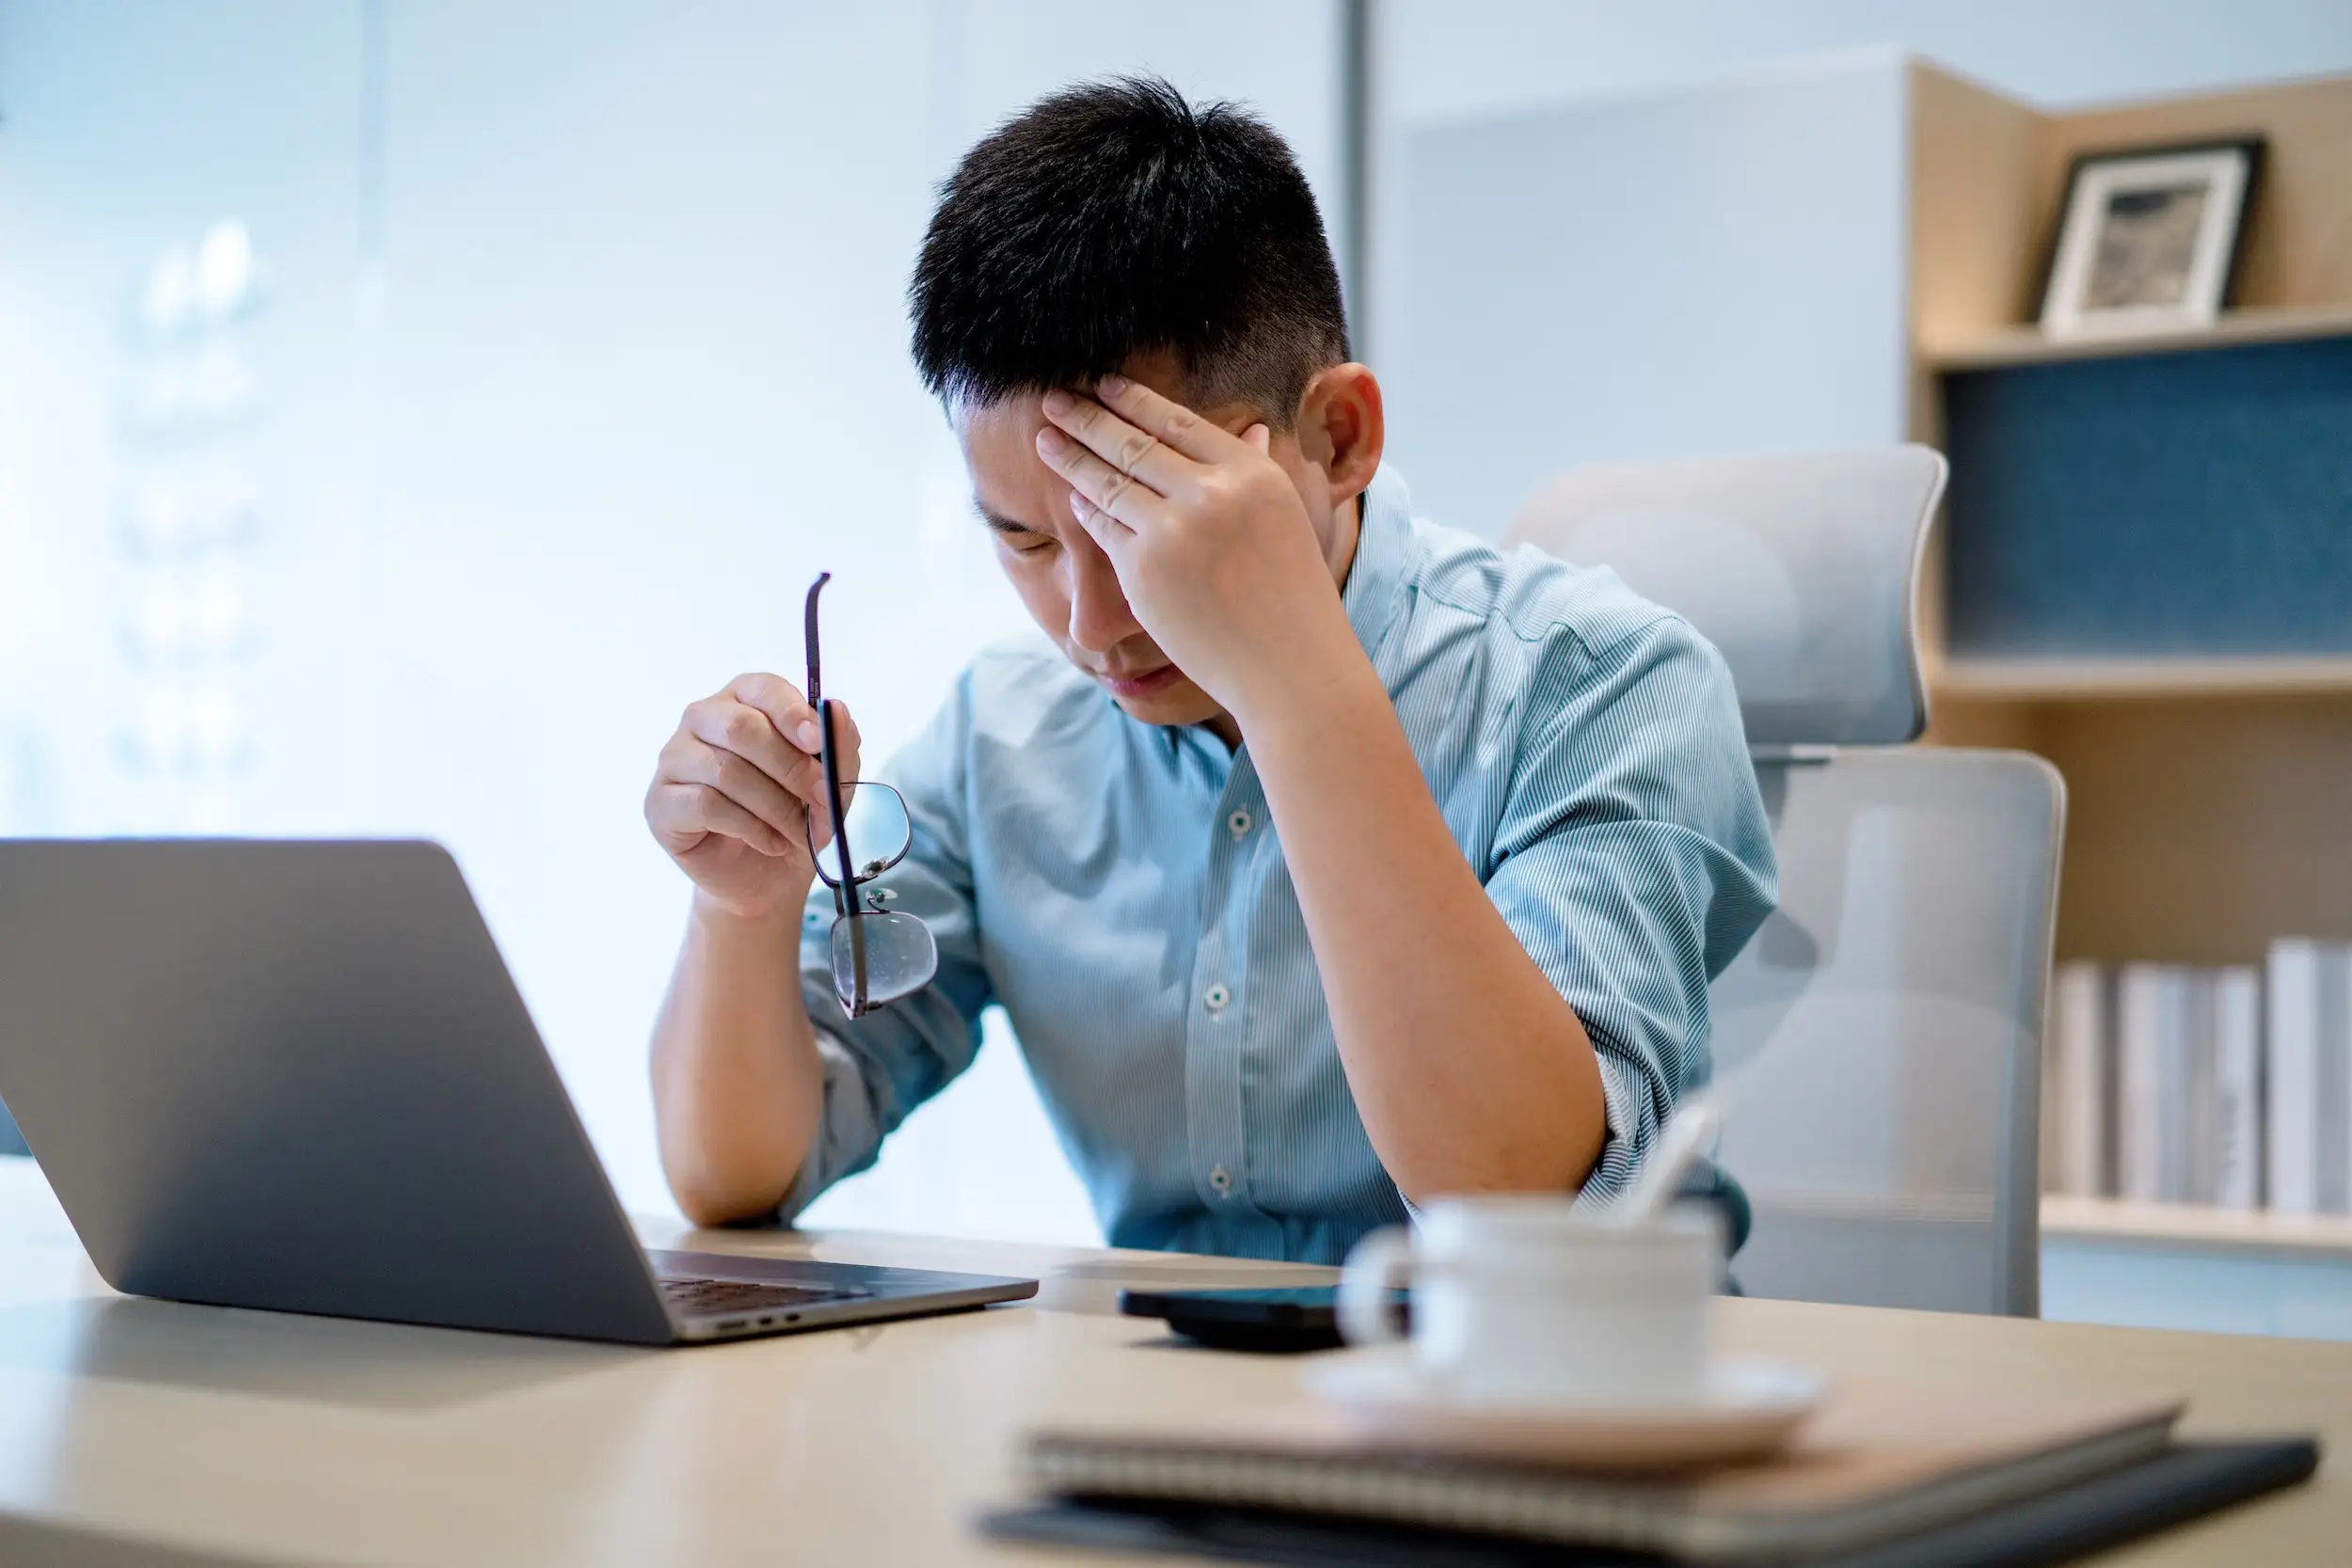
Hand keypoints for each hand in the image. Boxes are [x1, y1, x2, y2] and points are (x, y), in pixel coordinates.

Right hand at [645, 674, 859, 920]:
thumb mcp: (832, 783)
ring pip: (727, 771)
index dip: (792, 714)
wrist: (768, 874)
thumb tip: (837, 710)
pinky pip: (707, 805)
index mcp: (743, 700)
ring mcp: (675, 759)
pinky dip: (750, 828)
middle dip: (790, 768)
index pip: (762, 689)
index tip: (818, 742)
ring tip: (800, 832)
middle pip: (741, 729)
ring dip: (776, 807)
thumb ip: (838, 746)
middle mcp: (702, 720)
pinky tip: (771, 841)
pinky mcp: (661, 801)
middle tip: (822, 801)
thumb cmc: (795, 815)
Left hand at [1034, 375, 1362, 724]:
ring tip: (1046, 439)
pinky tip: (1074, 497)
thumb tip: (1251, 428)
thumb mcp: (1288, 519)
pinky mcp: (1143, 569)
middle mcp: (1211, 493)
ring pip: (1108, 481)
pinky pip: (1104, 527)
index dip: (1135, 400)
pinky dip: (1086, 509)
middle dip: (1086, 416)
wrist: (1289, 666)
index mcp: (1251, 473)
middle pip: (1132, 443)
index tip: (1105, 385)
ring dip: (1071, 456)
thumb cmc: (1293, 598)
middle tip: (1054, 399)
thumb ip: (1258, 473)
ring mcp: (1173, 530)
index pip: (1178, 422)